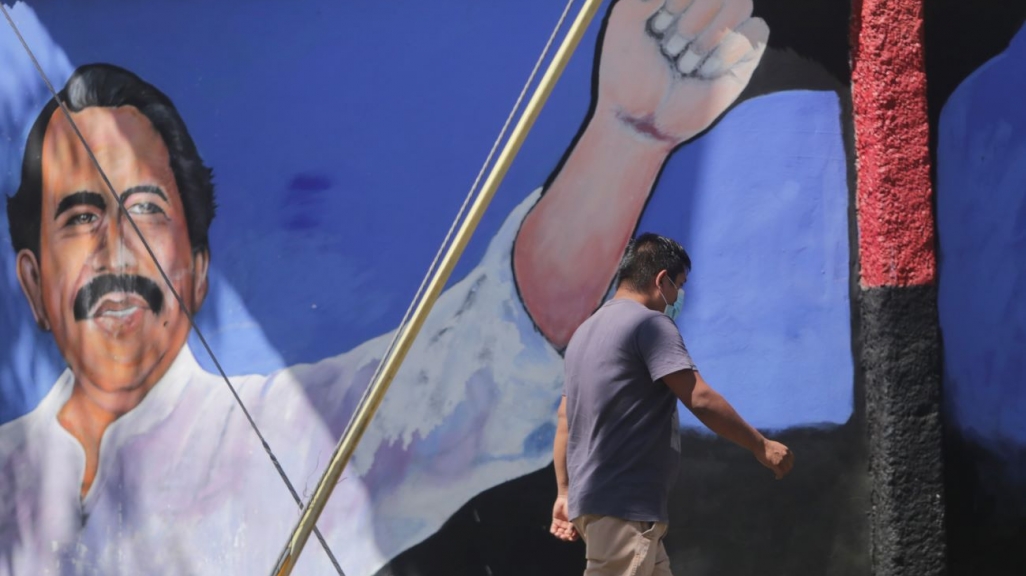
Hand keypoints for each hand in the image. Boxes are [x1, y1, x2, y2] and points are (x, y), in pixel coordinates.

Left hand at [550, 495, 578, 541]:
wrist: (565, 499)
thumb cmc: (572, 508)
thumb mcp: (573, 517)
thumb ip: (571, 526)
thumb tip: (570, 535)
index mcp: (574, 526)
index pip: (574, 536)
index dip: (572, 538)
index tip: (570, 537)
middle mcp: (568, 527)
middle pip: (566, 536)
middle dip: (564, 537)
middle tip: (562, 536)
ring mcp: (561, 524)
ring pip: (559, 533)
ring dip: (558, 535)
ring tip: (558, 534)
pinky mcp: (555, 521)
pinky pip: (553, 529)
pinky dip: (553, 531)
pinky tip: (554, 531)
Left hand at [596, 0, 769, 147]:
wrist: (639, 116)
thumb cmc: (628, 71)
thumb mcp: (625, 22)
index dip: (677, 3)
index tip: (656, 27)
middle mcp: (707, 7)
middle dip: (690, 22)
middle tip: (670, 50)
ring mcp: (729, 29)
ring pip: (740, 3)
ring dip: (709, 37)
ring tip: (686, 65)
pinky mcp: (746, 56)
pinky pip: (756, 30)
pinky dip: (728, 52)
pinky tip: (707, 74)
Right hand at [756, 439, 793, 478]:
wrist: (760, 445)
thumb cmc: (766, 445)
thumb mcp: (777, 446)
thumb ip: (781, 452)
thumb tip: (781, 457)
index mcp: (787, 450)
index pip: (791, 461)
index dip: (788, 465)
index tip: (785, 468)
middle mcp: (785, 455)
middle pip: (789, 466)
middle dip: (785, 470)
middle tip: (781, 472)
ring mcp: (781, 460)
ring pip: (785, 471)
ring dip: (782, 473)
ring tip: (778, 475)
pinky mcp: (775, 464)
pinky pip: (780, 473)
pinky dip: (779, 476)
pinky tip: (777, 477)